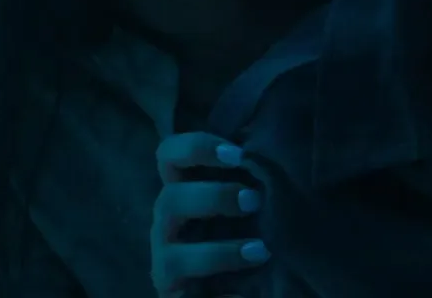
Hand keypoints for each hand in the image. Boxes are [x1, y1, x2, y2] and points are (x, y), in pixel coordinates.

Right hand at [150, 132, 271, 297]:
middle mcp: (168, 226)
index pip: (169, 156)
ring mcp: (167, 265)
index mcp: (184, 192)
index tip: (237, 154)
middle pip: (170, 201)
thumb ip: (256, 178)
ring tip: (261, 252)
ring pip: (170, 258)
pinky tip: (243, 296)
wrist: (251, 283)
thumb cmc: (254, 231)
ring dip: (217, 254)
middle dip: (212, 198)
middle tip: (255, 202)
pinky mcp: (175, 297)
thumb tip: (263, 156)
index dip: (195, 148)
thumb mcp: (256, 203)